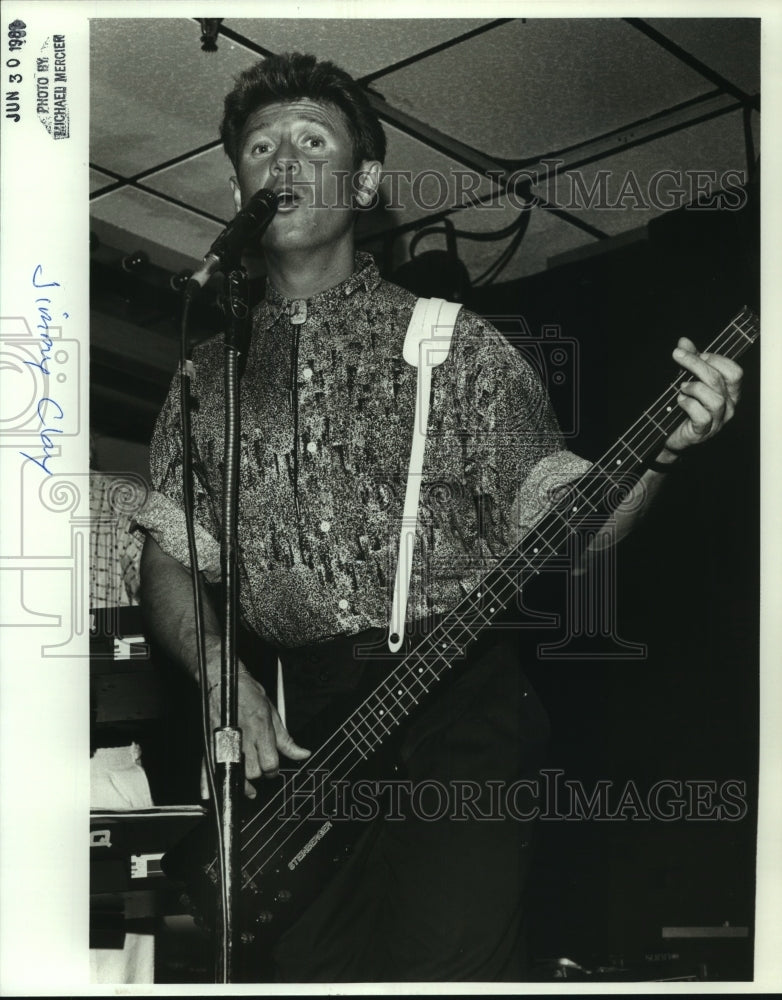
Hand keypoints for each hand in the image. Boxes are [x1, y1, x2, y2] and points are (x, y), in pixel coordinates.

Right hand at [201, 670, 309, 799]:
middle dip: (258, 773)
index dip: (274, 769)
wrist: (226, 681)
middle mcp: (244, 737)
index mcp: (261, 730)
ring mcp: (226, 740)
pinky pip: (208, 765)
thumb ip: (286, 740)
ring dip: (241, 781)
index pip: (270, 763)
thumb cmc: (249, 694)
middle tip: (259, 768)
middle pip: (253, 772)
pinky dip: (208, 781)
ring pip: (235, 773)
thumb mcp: (274, 714)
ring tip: (246, 786)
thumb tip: (302, 754)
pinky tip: (210, 793)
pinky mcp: (211, 741)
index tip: (273, 766)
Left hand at [661, 337, 742, 456]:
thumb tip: (683, 341)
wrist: (671, 436)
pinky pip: (702, 416)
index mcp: (729, 393)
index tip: (699, 354)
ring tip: (681, 387)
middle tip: (677, 356)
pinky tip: (679, 401)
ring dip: (694, 388)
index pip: (734, 372)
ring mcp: (717, 421)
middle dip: (696, 364)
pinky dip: (689, 405)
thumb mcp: (688, 380)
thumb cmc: (683, 407)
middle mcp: (728, 407)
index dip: (717, 359)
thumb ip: (690, 361)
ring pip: (714, 399)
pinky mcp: (703, 432)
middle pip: (719, 380)